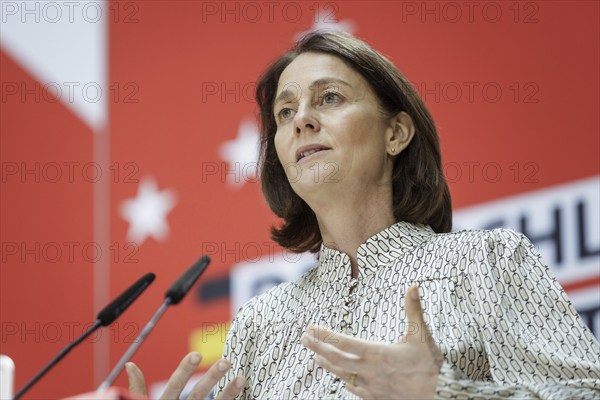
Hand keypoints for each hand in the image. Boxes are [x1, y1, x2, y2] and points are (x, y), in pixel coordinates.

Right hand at [126, 352, 245, 399]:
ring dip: (229, 394)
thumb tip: (130, 365)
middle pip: (197, 395)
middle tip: (226, 361)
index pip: (174, 386)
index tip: (197, 354)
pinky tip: (245, 399)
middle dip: (212, 378)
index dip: (184, 370)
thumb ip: (137, 388)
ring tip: (242, 379)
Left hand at [301, 285, 442, 399]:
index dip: (325, 335)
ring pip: (342, 375)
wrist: (440, 397)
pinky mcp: (376, 398)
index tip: (311, 328)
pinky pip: (355, 389)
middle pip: (336, 359)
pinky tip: (340, 378)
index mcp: (378, 354)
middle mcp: (370, 371)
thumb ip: (414, 310)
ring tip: (315, 356)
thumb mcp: (422, 335)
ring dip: (327, 364)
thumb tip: (413, 286)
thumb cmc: (430, 366)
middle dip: (318, 347)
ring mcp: (372, 386)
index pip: (343, 343)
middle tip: (304, 339)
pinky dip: (344, 381)